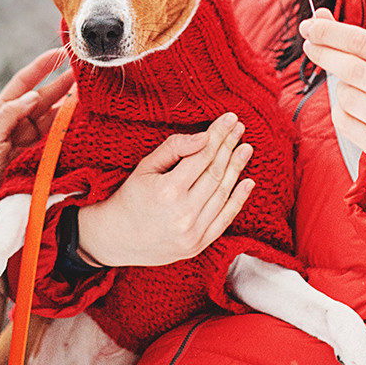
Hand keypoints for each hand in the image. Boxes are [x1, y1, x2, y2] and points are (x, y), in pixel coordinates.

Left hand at [0, 48, 72, 232]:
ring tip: (91, 95)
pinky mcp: (45, 158)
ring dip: (73, 106)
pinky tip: (87, 122)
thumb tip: (32, 95)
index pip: (24, 83)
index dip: (42, 67)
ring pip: (57, 117)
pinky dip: (74, 130)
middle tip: (86, 73)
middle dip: (65, 84)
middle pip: (46, 98)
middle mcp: (20, 123)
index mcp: (2, 112)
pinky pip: (62, 140)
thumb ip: (8, 115)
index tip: (60, 53)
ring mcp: (34, 140)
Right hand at [76, 113, 253, 266]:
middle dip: (229, 147)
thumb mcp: (145, 168)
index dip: (218, 135)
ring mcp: (193, 232)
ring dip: (237, 168)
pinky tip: (247, 181)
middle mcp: (184, 213)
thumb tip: (204, 137)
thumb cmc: (129, 198)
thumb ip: (174, 148)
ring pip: (223, 193)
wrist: (117, 239)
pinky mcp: (198, 245)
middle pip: (215, 173)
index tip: (229, 119)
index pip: (202, 156)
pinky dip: (239, 200)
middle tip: (239, 129)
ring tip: (245, 148)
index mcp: (168, 191)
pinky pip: (225, 219)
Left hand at [298, 8, 365, 208]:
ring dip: (338, 89)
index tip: (309, 26)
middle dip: (324, 54)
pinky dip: (339, 113)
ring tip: (350, 88)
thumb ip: (353, 39)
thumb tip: (317, 17)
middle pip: (353, 70)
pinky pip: (345, 123)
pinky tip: (353, 112)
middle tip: (309, 46)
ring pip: (347, 98)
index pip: (365, 42)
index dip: (331, 33)